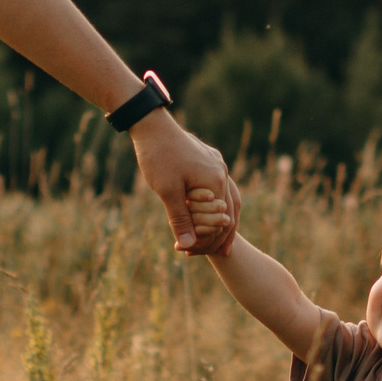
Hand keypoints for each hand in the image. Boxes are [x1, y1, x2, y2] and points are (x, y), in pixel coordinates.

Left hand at [131, 115, 239, 253]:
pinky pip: (220, 187)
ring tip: (216, 239)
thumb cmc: (158, 157)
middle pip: (230, 211)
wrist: (152, 125)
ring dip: (221, 220)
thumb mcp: (167, 191)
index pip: (221, 220)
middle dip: (219, 235)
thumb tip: (188, 245)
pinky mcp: (209, 159)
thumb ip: (180, 219)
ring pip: (228, 199)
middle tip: (212, 254)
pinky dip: (216, 204)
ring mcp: (217, 164)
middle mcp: (222, 172)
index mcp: (215, 182)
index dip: (209, 240)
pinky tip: (208, 211)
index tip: (193, 253)